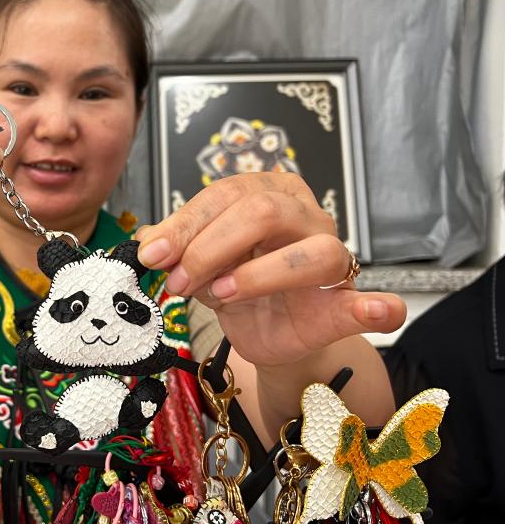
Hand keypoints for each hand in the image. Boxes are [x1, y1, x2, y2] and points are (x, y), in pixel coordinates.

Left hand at [135, 173, 405, 367]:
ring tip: (220, 295)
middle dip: (210, 247)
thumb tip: (145, 242)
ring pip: (311, 252)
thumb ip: (177, 250)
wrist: (266, 332)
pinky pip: (366, 303)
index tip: (152, 254)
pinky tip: (379, 310)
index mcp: (266, 192)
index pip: (224, 195)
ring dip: (258, 275)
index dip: (185, 224)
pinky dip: (374, 307)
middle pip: (262, 212)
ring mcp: (333, 256)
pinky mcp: (345, 302)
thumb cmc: (234, 286)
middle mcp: (304, 215)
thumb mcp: (198, 264)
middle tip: (178, 281)